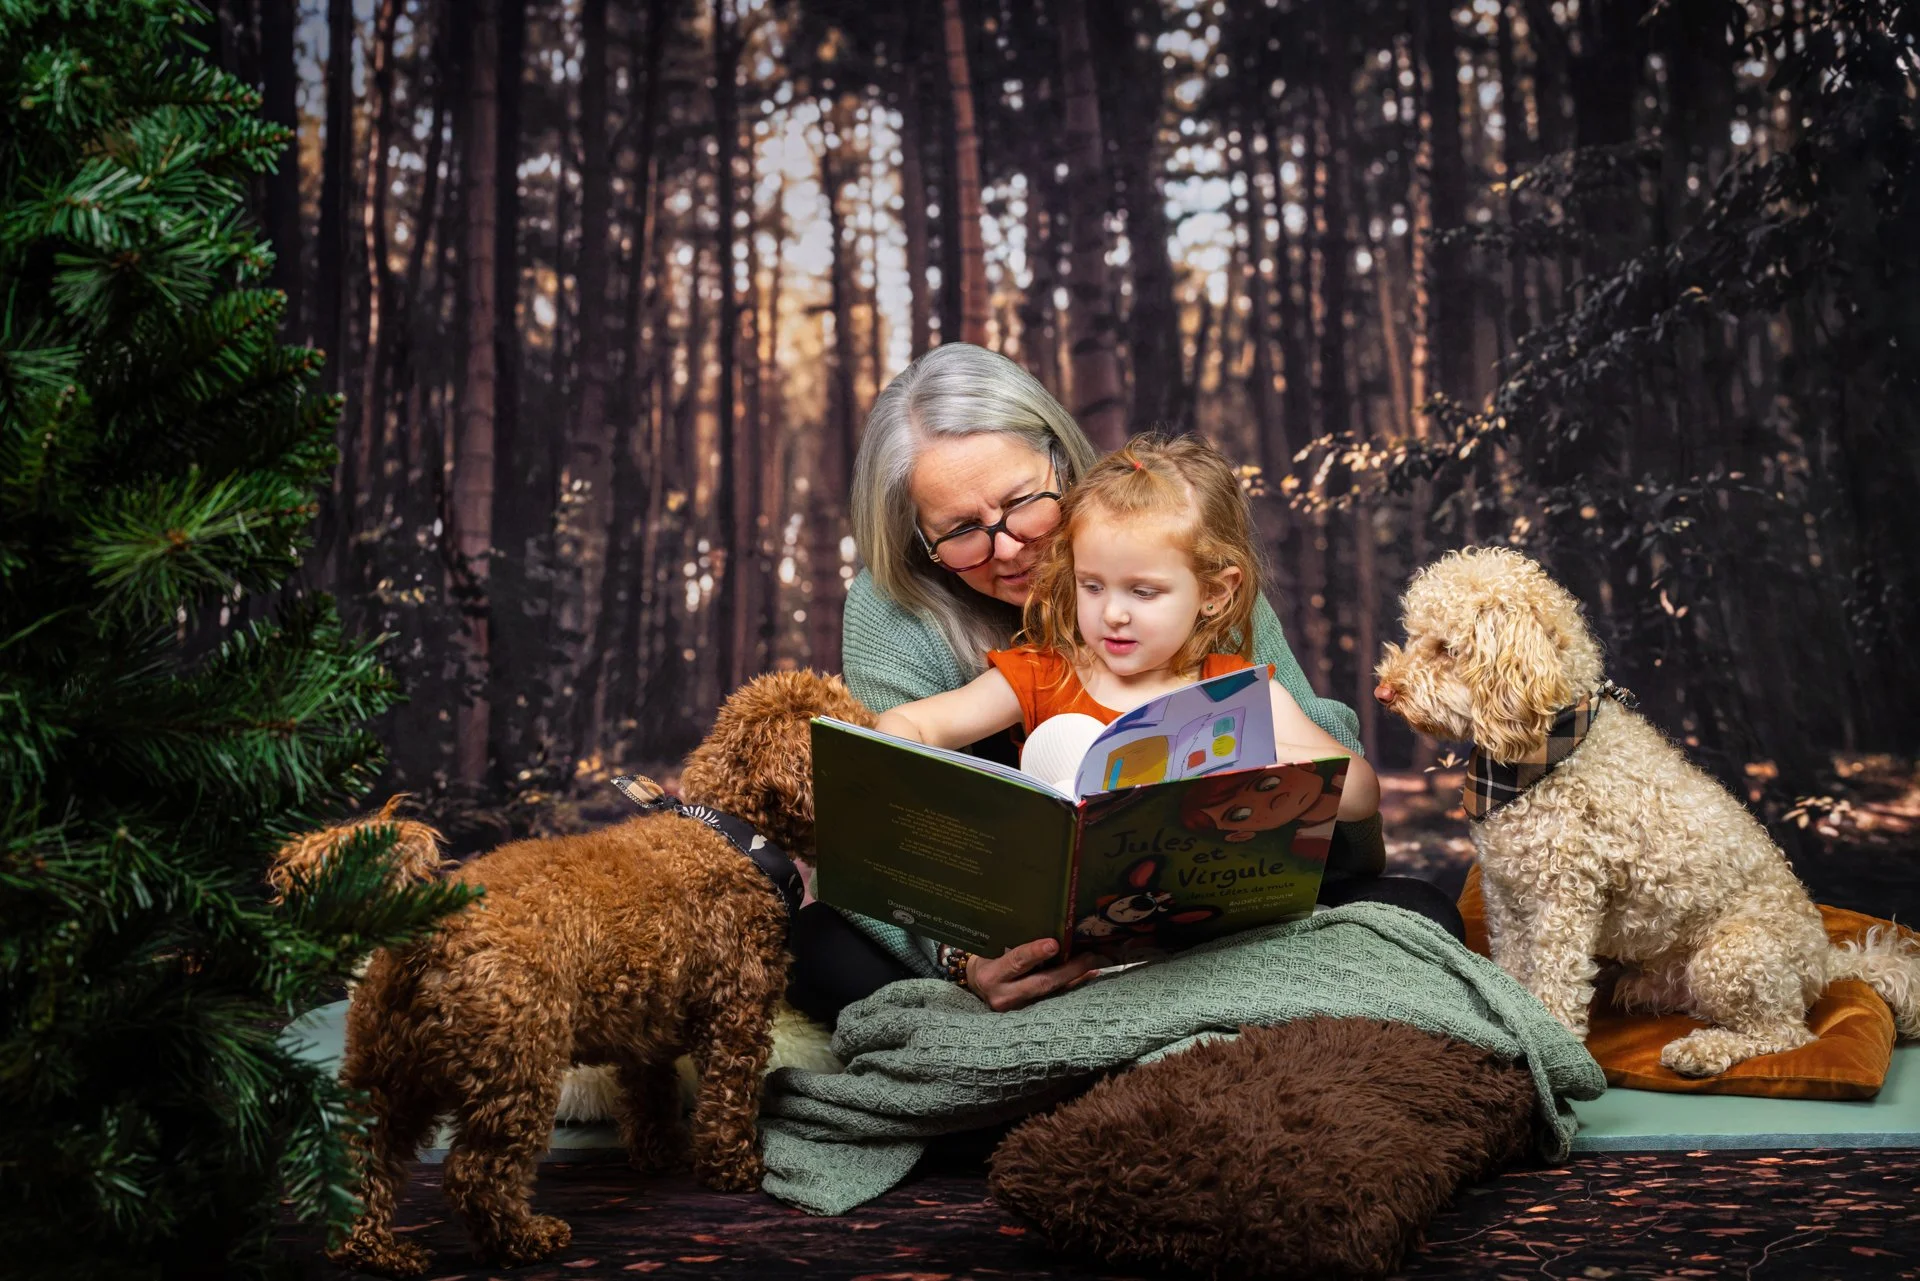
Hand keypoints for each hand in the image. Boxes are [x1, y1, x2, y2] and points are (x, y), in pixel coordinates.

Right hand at [965, 938, 1102, 1011]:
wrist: (975, 986)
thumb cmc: (986, 961)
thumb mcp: (992, 950)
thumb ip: (1015, 946)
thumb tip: (1050, 934)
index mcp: (991, 975)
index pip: (1015, 962)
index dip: (1034, 953)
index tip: (1054, 944)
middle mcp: (1003, 996)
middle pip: (1040, 983)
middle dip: (1068, 970)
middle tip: (1089, 956)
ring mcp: (1016, 1009)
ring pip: (1051, 994)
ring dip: (1075, 979)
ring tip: (1095, 964)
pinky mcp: (1027, 1015)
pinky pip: (1054, 1000)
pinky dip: (1071, 987)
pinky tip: (1088, 976)